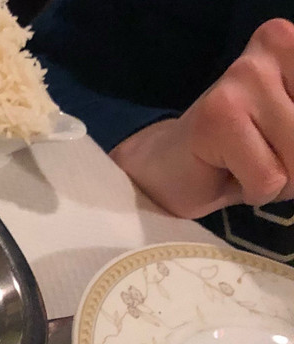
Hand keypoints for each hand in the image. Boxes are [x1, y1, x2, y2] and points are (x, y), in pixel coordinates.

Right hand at [111, 18, 293, 218]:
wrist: (165, 168)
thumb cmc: (242, 151)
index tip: (282, 137)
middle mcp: (274, 47)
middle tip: (265, 156)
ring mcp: (242, 79)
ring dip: (280, 180)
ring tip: (248, 165)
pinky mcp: (217, 118)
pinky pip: (268, 178)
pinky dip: (256, 192)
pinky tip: (228, 173)